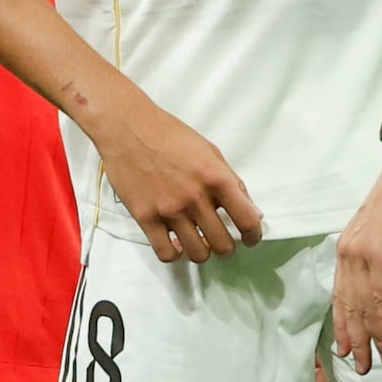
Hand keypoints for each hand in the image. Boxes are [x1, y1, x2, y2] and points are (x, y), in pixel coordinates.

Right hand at [83, 90, 263, 266]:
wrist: (127, 128)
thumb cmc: (169, 135)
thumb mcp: (210, 151)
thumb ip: (232, 181)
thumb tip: (252, 210)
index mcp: (216, 177)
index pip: (247, 220)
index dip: (253, 235)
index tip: (250, 238)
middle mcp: (195, 197)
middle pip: (223, 244)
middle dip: (226, 246)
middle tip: (220, 239)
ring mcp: (169, 209)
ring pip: (198, 254)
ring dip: (202, 252)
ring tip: (198, 242)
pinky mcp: (145, 217)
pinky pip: (166, 253)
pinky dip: (175, 254)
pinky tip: (176, 243)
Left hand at [330, 146, 381, 370]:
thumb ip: (377, 257)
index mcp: (346, 251)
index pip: (340, 296)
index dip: (342, 324)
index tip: (343, 348)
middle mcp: (348, 255)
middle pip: (348, 306)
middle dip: (355, 340)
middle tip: (360, 366)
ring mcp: (361, 256)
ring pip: (364, 306)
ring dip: (373, 337)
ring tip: (381, 360)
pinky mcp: (379, 255)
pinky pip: (381, 296)